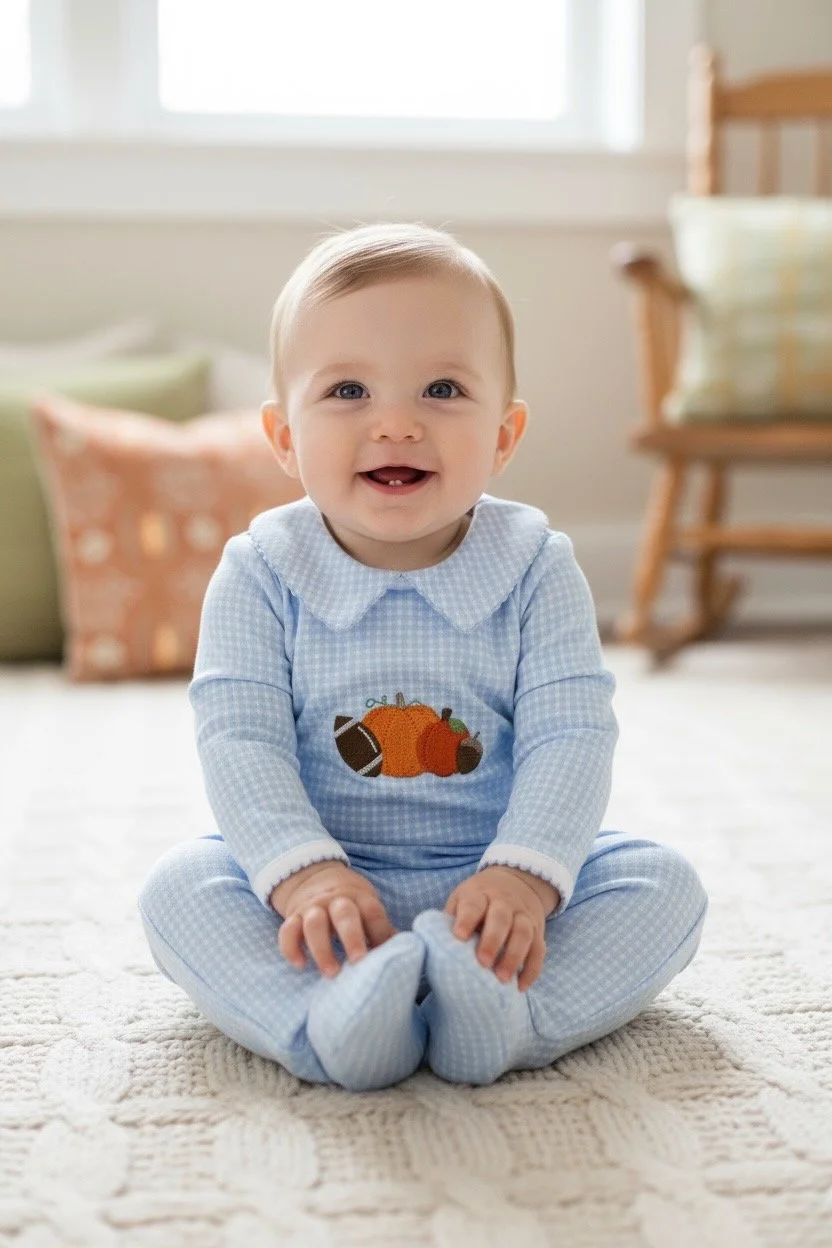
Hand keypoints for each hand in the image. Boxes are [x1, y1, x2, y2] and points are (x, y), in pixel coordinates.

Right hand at [270, 861, 397, 977]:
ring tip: (330, 972)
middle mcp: (335, 900)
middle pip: (344, 914)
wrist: (314, 877)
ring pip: (314, 923)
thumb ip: (381, 928)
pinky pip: (287, 930)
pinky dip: (290, 947)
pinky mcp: (293, 916)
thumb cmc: (350, 902)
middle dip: (351, 938)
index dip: (380, 931)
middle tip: (358, 962)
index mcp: (360, 898)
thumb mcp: (368, 906)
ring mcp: (312, 907)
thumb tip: (406, 952)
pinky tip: (299, 964)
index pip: (372, 911)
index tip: (384, 955)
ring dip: (322, 948)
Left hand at [443, 865, 557, 991]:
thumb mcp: (462, 899)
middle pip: (501, 918)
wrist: (517, 881)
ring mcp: (523, 915)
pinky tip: (521, 986)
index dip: (466, 919)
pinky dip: (532, 968)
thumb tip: (429, 946)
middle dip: (493, 940)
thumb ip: (451, 919)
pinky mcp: (538, 930)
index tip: (459, 937)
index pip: (473, 904)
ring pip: (524, 933)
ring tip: (502, 979)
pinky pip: (539, 949)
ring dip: (514, 956)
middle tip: (483, 963)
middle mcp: (504, 902)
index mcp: (479, 894)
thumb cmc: (479, 899)